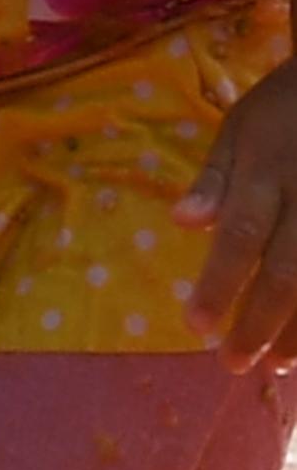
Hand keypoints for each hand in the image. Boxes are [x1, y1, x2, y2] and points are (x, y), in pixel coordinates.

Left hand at [181, 60, 296, 365]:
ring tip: (279, 365)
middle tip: (232, 363)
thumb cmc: (291, 105)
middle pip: (287, 274)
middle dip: (259, 324)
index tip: (195, 325)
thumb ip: (216, 178)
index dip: (219, 284)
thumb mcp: (243, 125)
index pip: (241, 236)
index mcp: (270, 171)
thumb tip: (183, 223)